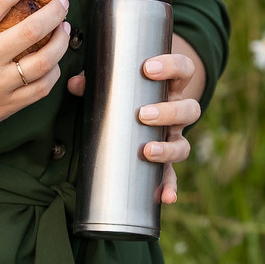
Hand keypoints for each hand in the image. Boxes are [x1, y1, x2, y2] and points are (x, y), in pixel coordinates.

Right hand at [0, 0, 69, 149]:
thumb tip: (6, 7)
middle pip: (32, 27)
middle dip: (55, 10)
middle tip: (61, 3)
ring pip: (45, 60)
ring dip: (61, 41)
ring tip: (63, 30)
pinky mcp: (5, 107)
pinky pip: (41, 88)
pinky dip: (53, 72)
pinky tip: (53, 63)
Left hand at [68, 32, 204, 204]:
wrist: (138, 115)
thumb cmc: (126, 95)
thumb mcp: (114, 85)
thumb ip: (95, 82)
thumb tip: (75, 84)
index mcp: (168, 87)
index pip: (183, 69)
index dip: (173, 65)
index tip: (148, 68)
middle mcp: (176, 113)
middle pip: (190, 109)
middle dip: (168, 111)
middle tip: (143, 114)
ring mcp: (172, 139)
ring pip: (184, 145)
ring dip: (169, 149)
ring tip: (147, 152)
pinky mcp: (164, 164)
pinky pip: (172, 178)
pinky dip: (169, 188)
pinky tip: (166, 198)